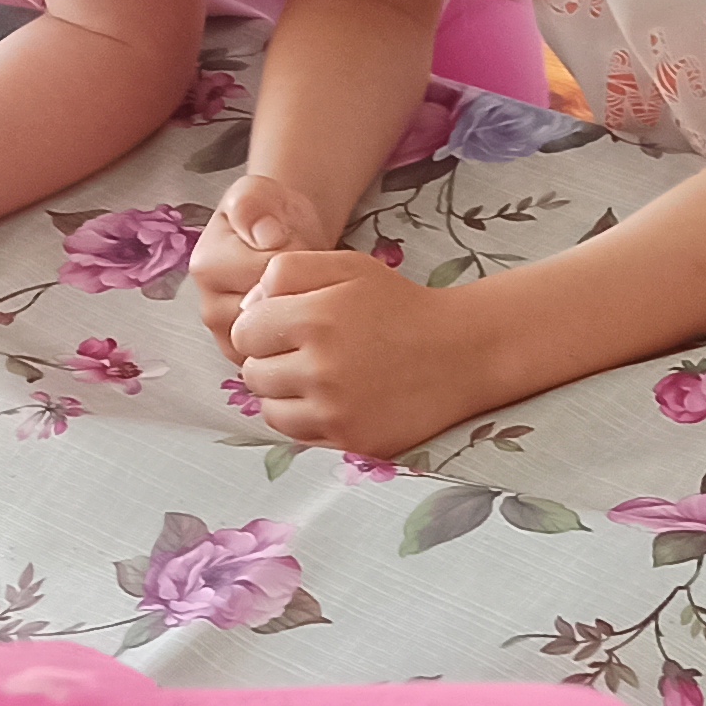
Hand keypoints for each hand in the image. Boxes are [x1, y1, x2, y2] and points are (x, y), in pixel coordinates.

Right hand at [190, 172, 331, 356]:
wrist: (278, 236)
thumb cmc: (267, 215)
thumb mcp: (256, 193)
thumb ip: (252, 205)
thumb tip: (266, 236)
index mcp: (207, 266)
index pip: (268, 272)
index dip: (295, 256)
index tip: (294, 241)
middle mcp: (210, 308)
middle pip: (274, 308)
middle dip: (299, 287)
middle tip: (302, 267)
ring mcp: (228, 338)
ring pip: (280, 335)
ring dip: (301, 311)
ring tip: (301, 286)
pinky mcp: (248, 357)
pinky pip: (282, 355)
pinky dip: (297, 336)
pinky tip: (300, 309)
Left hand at [227, 249, 481, 456]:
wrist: (461, 351)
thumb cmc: (399, 304)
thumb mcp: (347, 266)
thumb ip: (287, 272)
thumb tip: (247, 307)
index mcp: (314, 317)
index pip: (244, 332)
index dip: (262, 328)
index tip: (289, 327)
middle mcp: (320, 366)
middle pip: (253, 373)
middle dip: (272, 361)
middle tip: (307, 353)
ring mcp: (335, 408)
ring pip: (269, 409)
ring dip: (284, 395)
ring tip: (319, 378)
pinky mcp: (350, 439)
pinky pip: (299, 436)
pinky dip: (308, 420)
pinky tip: (334, 400)